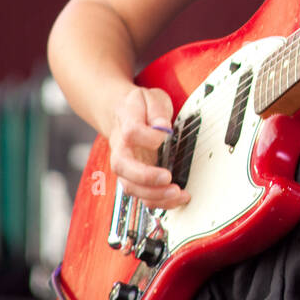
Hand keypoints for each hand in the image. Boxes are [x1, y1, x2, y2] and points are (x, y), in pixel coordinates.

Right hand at [107, 85, 190, 208]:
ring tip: (178, 193)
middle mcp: (121, 150)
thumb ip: (156, 110)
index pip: (131, 132)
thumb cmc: (139, 107)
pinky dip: (159, 201)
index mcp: (125, 125)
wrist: (122, 114)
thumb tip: (163, 127)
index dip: (149, 135)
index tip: (166, 131)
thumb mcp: (150, 98)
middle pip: (123, 167)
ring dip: (154, 194)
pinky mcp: (136, 178)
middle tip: (168, 177)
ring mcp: (127, 167)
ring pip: (131, 187)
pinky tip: (177, 198)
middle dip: (145, 177)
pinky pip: (142, 195)